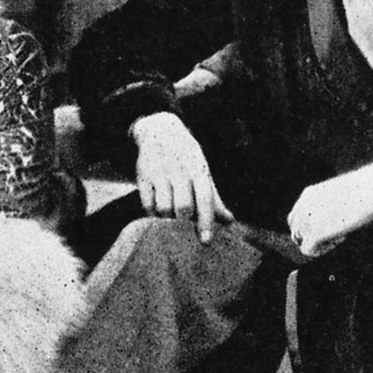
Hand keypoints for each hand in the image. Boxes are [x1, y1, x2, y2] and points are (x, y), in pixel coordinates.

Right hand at [130, 111, 233, 241]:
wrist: (160, 131)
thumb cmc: (187, 159)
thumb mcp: (202, 172)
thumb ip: (214, 198)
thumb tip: (229, 222)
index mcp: (199, 171)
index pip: (205, 199)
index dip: (206, 221)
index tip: (205, 241)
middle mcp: (180, 171)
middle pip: (183, 207)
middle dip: (184, 222)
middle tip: (183, 229)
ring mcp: (160, 173)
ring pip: (163, 208)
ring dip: (167, 220)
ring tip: (170, 219)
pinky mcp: (143, 176)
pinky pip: (147, 204)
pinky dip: (152, 214)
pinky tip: (156, 212)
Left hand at [287, 158, 372, 257]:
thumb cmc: (366, 189)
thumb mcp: (341, 194)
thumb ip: (329, 206)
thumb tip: (331, 219)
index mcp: (308, 194)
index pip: (296, 218)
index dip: (310, 226)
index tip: (330, 224)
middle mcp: (303, 206)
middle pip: (296, 232)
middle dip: (313, 236)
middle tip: (335, 232)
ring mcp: (307, 220)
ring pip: (301, 241)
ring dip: (318, 242)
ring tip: (339, 234)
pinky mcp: (315, 233)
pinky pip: (308, 250)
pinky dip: (322, 249)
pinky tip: (340, 238)